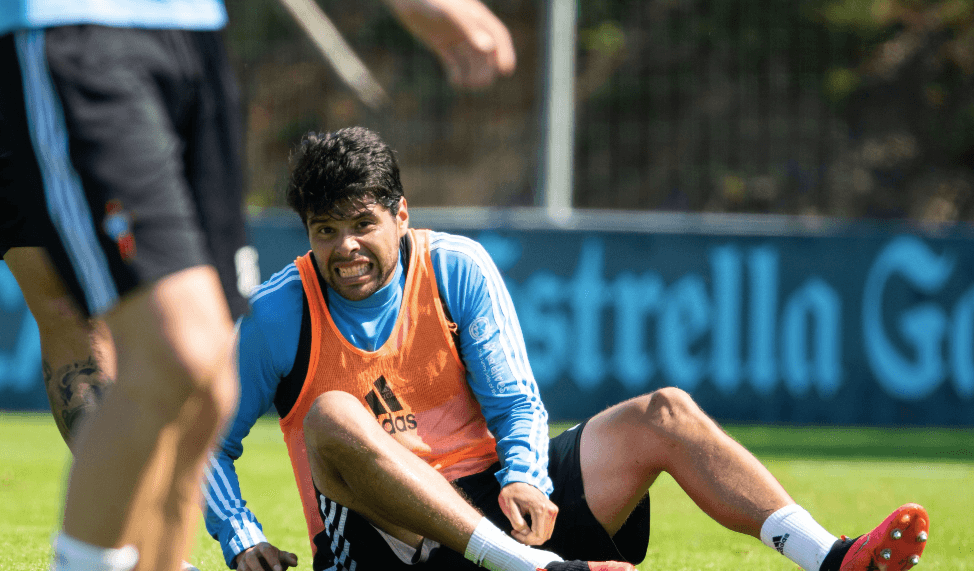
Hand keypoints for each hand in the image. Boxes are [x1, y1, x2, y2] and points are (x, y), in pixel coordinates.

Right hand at [234, 542, 297, 570]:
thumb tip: (294, 562)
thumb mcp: (280, 556)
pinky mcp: (239, 570)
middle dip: (259, 569)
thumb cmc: (271, 557)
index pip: (267, 551)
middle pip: (252, 559)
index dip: (273, 561)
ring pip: (245, 569)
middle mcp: (251, 553)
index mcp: (262, 547)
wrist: (256, 559)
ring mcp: (243, 562)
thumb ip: (288, 558)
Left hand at [383, 0, 515, 88]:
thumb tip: (489, 48)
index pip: (498, 35)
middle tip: (479, 85)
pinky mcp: (440, 43)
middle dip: (486, 70)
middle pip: (486, 53)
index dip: (505, 52)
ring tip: (464, 85)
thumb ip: (470, 28)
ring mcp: (454, 35)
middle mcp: (468, 27)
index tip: (506, 71)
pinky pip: (453, 62)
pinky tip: (453, 82)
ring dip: (472, 75)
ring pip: (470, 60)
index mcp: (477, 16)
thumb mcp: (452, 13)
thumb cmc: (431, 1)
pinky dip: (456, 74)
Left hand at [497, 482, 557, 545]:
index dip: (525, 540)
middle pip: (543, 537)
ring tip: (520, 530)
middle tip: (516, 533)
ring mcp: (553, 510)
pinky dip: (538, 532)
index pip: (537, 535)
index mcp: (540, 508)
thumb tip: (525, 533)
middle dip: (529, 540)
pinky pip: (547, 529)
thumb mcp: (508, 506)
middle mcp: (550, 510)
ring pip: (546, 534)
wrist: (520, 478)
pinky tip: (527, 528)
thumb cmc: (512, 491)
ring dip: (533, 537)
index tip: (514, 533)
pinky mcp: (553, 511)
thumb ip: (516, 522)